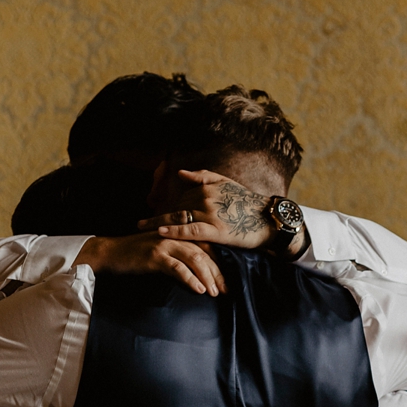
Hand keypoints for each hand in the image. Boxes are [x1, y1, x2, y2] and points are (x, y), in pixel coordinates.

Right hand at [74, 233, 225, 295]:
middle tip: (227, 290)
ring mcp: (165, 244)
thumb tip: (201, 270)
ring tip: (215, 292)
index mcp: (180, 234)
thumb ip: (180, 254)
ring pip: (195, 259)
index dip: (220, 264)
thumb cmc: (137, 254)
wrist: (111, 252)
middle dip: (218, 273)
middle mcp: (175, 236)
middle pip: (206, 253)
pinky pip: (178, 268)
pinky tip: (199, 289)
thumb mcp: (162, 249)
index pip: (207, 246)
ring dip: (208, 277)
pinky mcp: (155, 256)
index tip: (228, 281)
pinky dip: (190, 279)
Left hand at [138, 170, 273, 248]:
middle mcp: (205, 199)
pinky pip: (190, 230)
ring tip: (140, 228)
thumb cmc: (248, 203)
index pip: (180, 198)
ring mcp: (210, 214)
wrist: (268, 219)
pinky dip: (174, 231)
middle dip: (156, 216)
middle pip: (175, 208)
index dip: (166, 208)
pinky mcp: (216, 230)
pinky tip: (160, 232)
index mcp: (206, 188)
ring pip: (178, 218)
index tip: (151, 215)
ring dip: (156, 223)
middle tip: (138, 224)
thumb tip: (180, 173)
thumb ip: (203, 177)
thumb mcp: (227, 183)